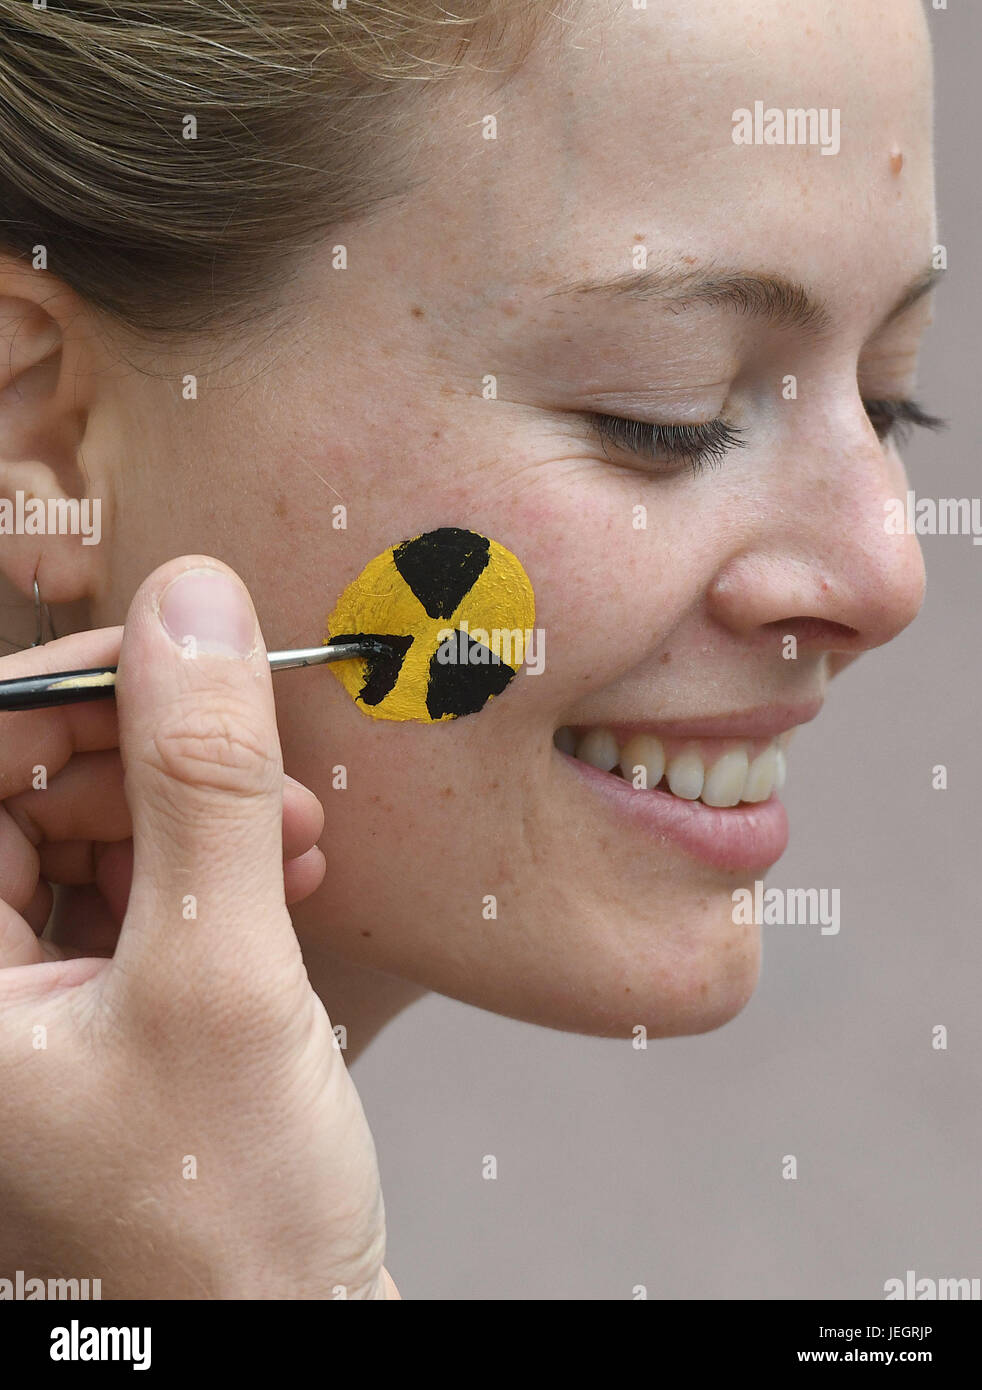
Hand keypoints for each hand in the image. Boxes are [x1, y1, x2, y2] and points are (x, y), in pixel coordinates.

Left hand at [0, 557, 396, 1298]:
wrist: (286, 1335)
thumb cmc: (220, 1218)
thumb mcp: (218, 975)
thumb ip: (201, 785)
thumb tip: (191, 610)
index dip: (61, 695)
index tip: (173, 654)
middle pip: (30, 797)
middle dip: (154, 763)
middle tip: (258, 768)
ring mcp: (34, 1004)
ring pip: (94, 839)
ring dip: (199, 814)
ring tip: (292, 833)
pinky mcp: (104, 1013)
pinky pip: (140, 895)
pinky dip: (215, 870)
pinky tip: (284, 875)